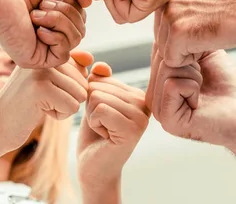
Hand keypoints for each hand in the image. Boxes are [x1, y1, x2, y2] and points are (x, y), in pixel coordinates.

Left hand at [0, 0, 90, 68]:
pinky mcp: (35, 59)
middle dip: (67, 10)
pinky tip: (37, 26)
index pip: (81, 16)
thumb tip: (89, 3)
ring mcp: (42, 46)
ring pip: (76, 39)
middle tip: (43, 2)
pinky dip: (56, 36)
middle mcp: (49, 31)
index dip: (73, 3)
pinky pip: (63, 53)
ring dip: (60, 19)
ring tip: (37, 12)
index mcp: (53, 14)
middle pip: (81, 27)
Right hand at [0, 50, 92, 153]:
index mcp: (45, 52)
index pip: (81, 69)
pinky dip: (60, 115)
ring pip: (80, 94)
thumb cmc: (24, 106)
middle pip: (83, 82)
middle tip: (40, 100)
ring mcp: (41, 71)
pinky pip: (72, 107)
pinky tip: (39, 112)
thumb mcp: (49, 82)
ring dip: (64, 107)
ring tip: (39, 104)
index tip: (45, 91)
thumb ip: (71, 69)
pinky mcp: (41, 89)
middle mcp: (44, 57)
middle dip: (67, 98)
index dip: (69, 88)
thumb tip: (90, 58)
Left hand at [77, 62, 149, 190]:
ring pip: (97, 97)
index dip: (92, 97)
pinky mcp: (132, 129)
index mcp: (138, 94)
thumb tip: (100, 66)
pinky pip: (99, 110)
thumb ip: (99, 81)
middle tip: (103, 126)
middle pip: (99, 86)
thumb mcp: (95, 102)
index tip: (104, 117)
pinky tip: (105, 136)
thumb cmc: (94, 136)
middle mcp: (144, 103)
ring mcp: (141, 116)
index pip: (102, 77)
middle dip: (91, 107)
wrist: (94, 168)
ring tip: (104, 131)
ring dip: (92, 116)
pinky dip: (94, 123)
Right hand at [146, 46, 235, 151]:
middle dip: (190, 62)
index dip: (187, 50)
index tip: (202, 68)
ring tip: (202, 90)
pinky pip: (173, 84)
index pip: (160, 49)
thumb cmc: (228, 84)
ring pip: (167, 68)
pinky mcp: (167, 120)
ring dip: (194, 75)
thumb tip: (163, 23)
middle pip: (163, 57)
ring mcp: (158, 110)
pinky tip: (200, 102)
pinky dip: (193, 86)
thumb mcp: (201, 54)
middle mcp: (154, 97)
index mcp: (158, 83)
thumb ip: (180, 42)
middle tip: (204, 81)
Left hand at [154, 0, 235, 67]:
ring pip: (166, 51)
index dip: (185, 31)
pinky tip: (211, 40)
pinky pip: (174, 61)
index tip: (205, 19)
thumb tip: (163, 22)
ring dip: (189, 50)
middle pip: (161, 39)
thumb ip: (178, 4)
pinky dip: (194, 59)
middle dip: (184, 42)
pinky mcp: (178, 32)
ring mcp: (169, 14)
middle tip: (209, 26)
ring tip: (211, 31)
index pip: (161, 24)